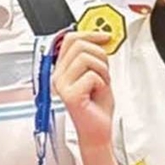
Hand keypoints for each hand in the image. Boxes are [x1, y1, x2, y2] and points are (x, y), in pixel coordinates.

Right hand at [51, 31, 114, 150]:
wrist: (98, 131)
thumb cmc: (97, 107)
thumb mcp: (97, 74)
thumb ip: (94, 56)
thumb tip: (100, 37)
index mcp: (62, 69)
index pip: (70, 39)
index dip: (90, 34)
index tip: (105, 37)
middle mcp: (58, 76)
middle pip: (79, 45)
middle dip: (100, 55)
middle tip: (104, 71)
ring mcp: (62, 85)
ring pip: (86, 58)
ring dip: (102, 71)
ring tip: (100, 85)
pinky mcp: (70, 95)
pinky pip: (91, 76)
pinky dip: (102, 84)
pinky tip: (97, 94)